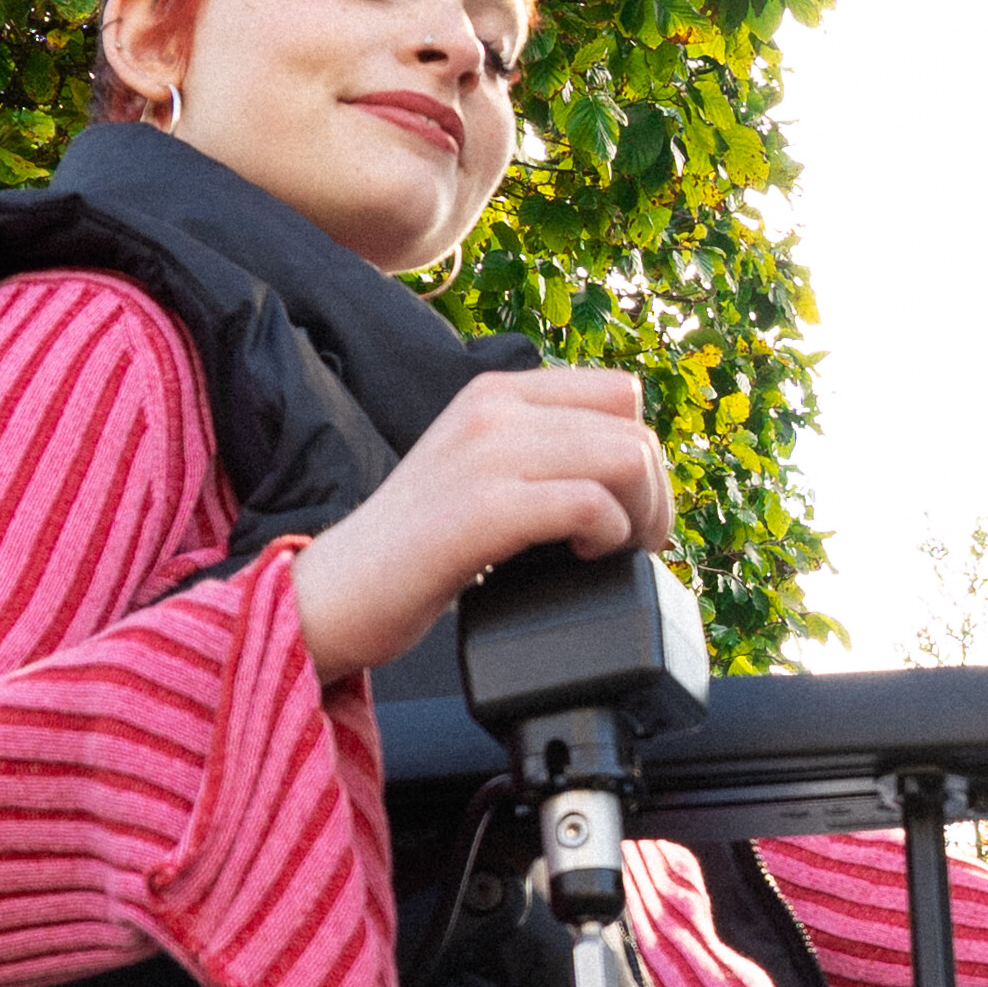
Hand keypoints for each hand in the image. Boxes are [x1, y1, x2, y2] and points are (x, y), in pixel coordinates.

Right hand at [292, 367, 674, 680]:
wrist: (334, 593)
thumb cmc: (415, 548)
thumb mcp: (480, 471)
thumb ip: (540, 453)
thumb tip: (630, 474)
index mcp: (497, 393)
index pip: (620, 394)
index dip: (643, 455)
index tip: (628, 510)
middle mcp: (493, 409)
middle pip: (635, 431)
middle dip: (654, 497)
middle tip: (631, 545)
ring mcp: (486, 454)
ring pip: (626, 460)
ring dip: (639, 518)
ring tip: (609, 551)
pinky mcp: (483, 508)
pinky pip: (590, 503)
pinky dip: (607, 537)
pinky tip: (581, 559)